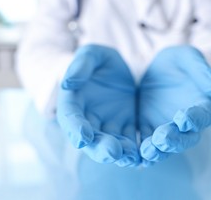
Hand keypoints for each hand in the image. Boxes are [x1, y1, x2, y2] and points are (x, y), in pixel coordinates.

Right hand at [56, 45, 139, 166]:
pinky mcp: (125, 126)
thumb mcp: (92, 54)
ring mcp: (107, 124)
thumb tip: (68, 82)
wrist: (118, 67)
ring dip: (119, 152)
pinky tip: (142, 154)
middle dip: (99, 148)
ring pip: (110, 143)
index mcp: (73, 101)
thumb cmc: (98, 59)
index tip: (84, 136)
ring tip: (130, 156)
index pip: (70, 117)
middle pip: (90, 139)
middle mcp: (88, 118)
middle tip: (112, 152)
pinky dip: (134, 149)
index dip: (75, 128)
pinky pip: (129, 140)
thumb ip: (81, 65)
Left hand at [138, 46, 210, 163]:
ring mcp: (168, 127)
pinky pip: (148, 143)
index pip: (203, 115)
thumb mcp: (189, 57)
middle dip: (175, 140)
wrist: (157, 67)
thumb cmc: (179, 61)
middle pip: (187, 137)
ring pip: (167, 145)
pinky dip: (144, 152)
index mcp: (202, 104)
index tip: (183, 118)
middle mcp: (188, 122)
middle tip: (162, 138)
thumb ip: (202, 71)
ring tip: (147, 152)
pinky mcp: (149, 128)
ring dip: (159, 151)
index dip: (195, 119)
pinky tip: (136, 157)